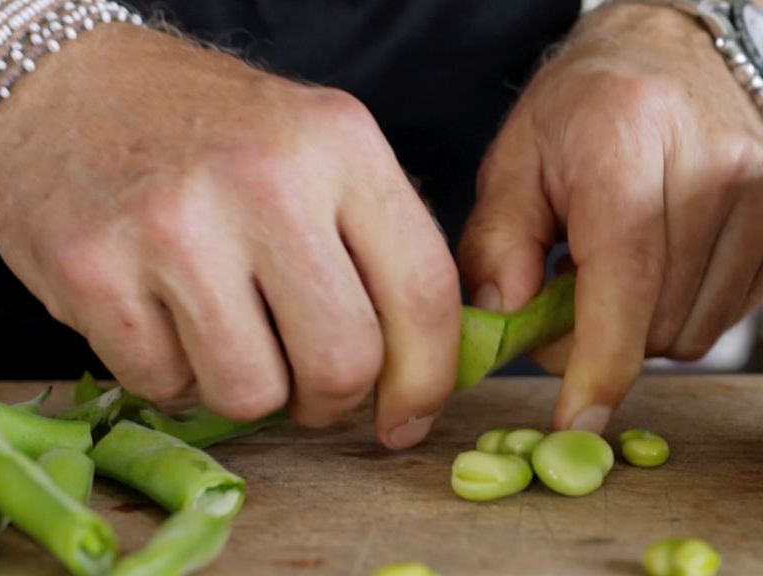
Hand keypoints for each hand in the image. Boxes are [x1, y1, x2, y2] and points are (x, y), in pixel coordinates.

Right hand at [0, 24, 460, 447]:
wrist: (77, 89)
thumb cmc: (214, 134)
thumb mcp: (317, 152)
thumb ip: (378, 248)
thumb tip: (418, 370)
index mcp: (341, 144)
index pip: (423, 292)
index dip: (426, 379)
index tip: (406, 418)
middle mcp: (265, 179)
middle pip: (342, 363)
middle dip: (330, 399)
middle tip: (307, 381)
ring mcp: (173, 224)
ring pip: (250, 395)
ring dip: (248, 388)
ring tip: (228, 335)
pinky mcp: (91, 268)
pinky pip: (165, 386)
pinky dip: (174, 373)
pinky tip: (163, 317)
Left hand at [459, 4, 762, 431]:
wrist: (657, 54)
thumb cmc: (575, 110)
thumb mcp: (513, 164)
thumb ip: (496, 244)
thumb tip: (503, 322)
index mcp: (629, 145)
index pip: (625, 281)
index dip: (598, 365)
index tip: (575, 421)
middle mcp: (713, 166)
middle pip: (657, 320)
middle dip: (597, 337)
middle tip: (561, 295)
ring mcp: (760, 189)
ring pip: (693, 328)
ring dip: (638, 325)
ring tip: (607, 268)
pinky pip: (724, 311)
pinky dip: (674, 309)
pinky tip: (650, 264)